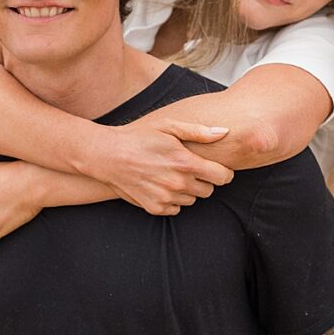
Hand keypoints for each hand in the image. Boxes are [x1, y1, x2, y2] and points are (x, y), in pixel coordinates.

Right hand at [90, 119, 234, 216]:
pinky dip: (173, 200)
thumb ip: (199, 132)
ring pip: (192, 199)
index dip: (223, 172)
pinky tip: (162, 185)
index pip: (223, 177)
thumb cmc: (140, 137)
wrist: (108, 155)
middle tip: (189, 168)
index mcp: (186, 163)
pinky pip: (176, 208)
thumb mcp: (169, 126)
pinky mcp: (155, 208)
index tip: (217, 169)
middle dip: (205, 180)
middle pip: (209, 190)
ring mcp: (166, 198)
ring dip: (188, 190)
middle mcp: (178, 184)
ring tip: (172, 174)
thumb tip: (224, 132)